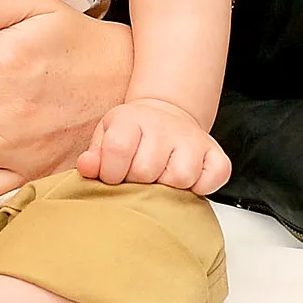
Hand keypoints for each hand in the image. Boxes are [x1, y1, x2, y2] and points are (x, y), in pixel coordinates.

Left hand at [77, 98, 230, 193]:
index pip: (118, 149)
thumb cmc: (132, 133)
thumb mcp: (106, 136)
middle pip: (146, 170)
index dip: (110, 172)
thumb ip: (95, 156)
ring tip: (160, 177)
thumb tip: (87, 167)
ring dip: (167, 187)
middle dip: (138, 182)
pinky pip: (211, 180)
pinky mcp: (216, 155)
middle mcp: (164, 126)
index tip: (112, 177)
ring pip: (179, 178)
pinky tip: (187, 180)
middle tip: (138, 177)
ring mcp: (192, 140)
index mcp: (131, 119)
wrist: (166, 115)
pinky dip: (200, 188)